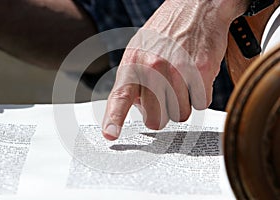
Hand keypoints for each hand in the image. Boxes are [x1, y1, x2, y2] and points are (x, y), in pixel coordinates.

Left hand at [102, 0, 249, 139]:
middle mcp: (153, 68)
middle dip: (161, 114)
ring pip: (181, 114)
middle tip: (165, 97)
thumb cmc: (166, 31)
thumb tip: (135, 106)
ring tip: (181, 80)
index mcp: (134, 63)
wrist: (196, 7)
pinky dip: (199, 95)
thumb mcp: (139, 50)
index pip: (120, 97)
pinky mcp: (200, 72)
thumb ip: (133, 80)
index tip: (111, 135)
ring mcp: (177, 71)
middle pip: (156, 119)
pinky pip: (200, 103)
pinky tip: (195, 77)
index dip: (114, 119)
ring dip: (182, 103)